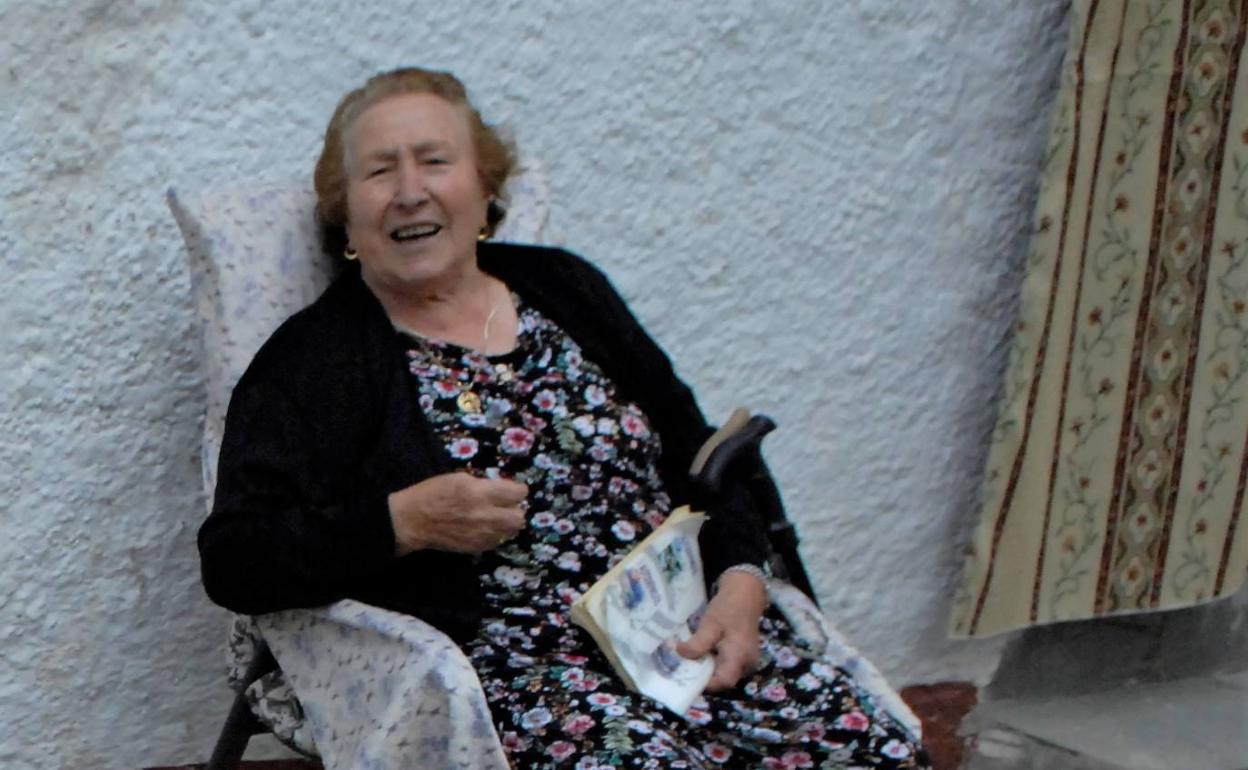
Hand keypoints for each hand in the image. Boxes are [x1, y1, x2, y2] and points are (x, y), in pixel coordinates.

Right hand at [388, 472, 527, 555]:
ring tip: (494, 518)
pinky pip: (496, 542)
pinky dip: (494, 535)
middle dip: (515, 510)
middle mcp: (484, 515)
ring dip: (506, 524)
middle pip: (519, 517)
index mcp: (479, 493)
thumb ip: (483, 484)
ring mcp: (481, 534)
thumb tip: (502, 488)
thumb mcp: (459, 478)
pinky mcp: (475, 548)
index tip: (512, 490)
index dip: (517, 490)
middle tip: (506, 507)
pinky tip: (482, 528)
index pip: (518, 493)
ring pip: (510, 532)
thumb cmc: (432, 493)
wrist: (412, 520)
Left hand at [676, 570, 766, 691]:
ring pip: (725, 673)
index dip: (706, 684)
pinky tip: (701, 653)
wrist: (746, 592)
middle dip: (704, 677)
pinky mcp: (743, 655)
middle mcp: (747, 663)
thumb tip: (680, 654)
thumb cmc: (729, 607)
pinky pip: (727, 665)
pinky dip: (714, 662)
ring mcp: (747, 660)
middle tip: (684, 668)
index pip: (724, 682)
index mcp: (740, 656)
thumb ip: (698, 643)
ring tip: (690, 660)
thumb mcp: (710, 623)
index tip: (687, 676)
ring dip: (708, 669)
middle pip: (724, 680)